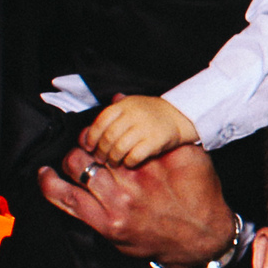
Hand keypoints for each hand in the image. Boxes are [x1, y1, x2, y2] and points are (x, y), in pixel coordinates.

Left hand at [40, 142, 234, 266]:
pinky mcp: (106, 225)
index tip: (101, 133)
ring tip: (73, 159)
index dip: (100, 130)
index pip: (112, 134)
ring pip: (77, 170)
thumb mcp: (192, 158)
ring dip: (71, 160)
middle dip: (86, 144)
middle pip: (92, 149)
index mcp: (150, 161)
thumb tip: (128, 105)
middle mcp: (131, 181)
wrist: (202, 238)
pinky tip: (45, 175)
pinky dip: (51, 185)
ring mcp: (116, 205)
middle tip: (89, 147)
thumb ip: (164, 135)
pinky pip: (68, 201)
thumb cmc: (199, 197)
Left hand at [80, 95, 199, 168]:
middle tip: (100, 158)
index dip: (91, 136)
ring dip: (113, 158)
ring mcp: (146, 127)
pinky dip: (129, 162)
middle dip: (101, 151)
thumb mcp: (131, 106)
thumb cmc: (152, 114)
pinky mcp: (156, 140)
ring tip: (113, 162)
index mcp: (125, 105)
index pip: (101, 121)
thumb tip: (86, 133)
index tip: (89, 147)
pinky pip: (135, 155)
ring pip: (119, 147)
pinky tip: (129, 162)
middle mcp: (134, 114)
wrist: (181, 116)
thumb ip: (111, 116)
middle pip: (109, 136)